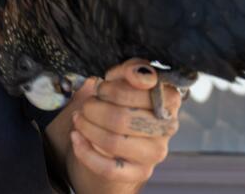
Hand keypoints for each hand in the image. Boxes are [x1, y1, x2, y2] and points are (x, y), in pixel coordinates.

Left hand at [67, 59, 181, 183]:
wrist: (108, 146)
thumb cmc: (116, 107)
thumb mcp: (119, 83)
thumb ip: (128, 71)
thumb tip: (135, 71)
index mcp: (167, 100)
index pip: (145, 91)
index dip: (115, 87)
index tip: (101, 87)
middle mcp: (166, 127)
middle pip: (123, 117)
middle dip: (95, 108)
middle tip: (86, 105)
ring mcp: (154, 153)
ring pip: (114, 141)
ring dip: (87, 127)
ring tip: (79, 119)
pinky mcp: (138, 173)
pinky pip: (108, 167)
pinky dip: (85, 151)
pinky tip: (77, 138)